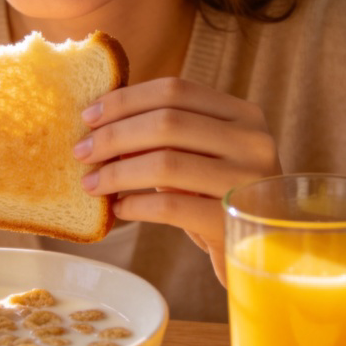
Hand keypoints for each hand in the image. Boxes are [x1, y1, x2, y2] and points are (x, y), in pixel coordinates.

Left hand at [74, 77, 280, 279]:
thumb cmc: (219, 197)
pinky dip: (136, 206)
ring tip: (91, 183)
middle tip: (81, 151)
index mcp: (243, 114)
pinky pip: (170, 208)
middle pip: (167, 122)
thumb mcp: (202, 156)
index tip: (88, 115)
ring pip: (166, 164)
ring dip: (117, 172)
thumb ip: (167, 133)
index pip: (176, 90)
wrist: (264, 254)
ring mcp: (247, 182)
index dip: (126, 100)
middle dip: (114, 135)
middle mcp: (253, 142)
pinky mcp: (233, 222)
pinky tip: (118, 209)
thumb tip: (98, 121)